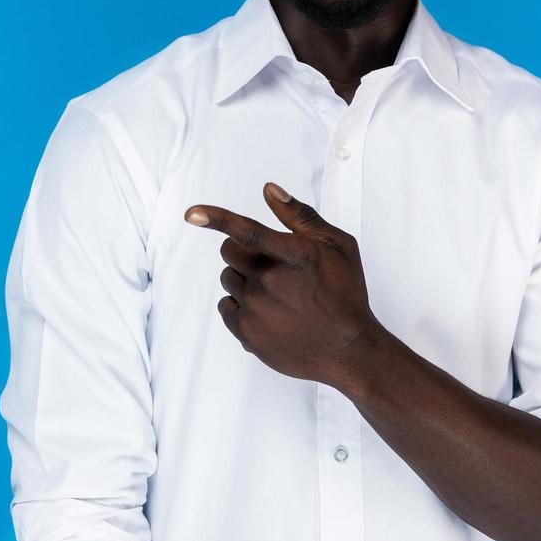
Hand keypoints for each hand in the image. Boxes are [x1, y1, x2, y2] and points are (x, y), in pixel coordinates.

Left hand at [185, 182, 386, 389]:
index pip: (247, 231)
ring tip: (276, 294)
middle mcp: (271, 281)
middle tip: (271, 265)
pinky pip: (225, 307)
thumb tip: (269, 189)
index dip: (216, 218)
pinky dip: (240, 307)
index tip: (191, 213)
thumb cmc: (345, 293)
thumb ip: (300, 215)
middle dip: (244, 252)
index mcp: (294, 255)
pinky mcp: (247, 333)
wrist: (349, 350)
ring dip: (244, 280)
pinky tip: (268, 313)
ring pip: (227, 278)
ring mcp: (257, 309)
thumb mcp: (337, 246)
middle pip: (230, 251)